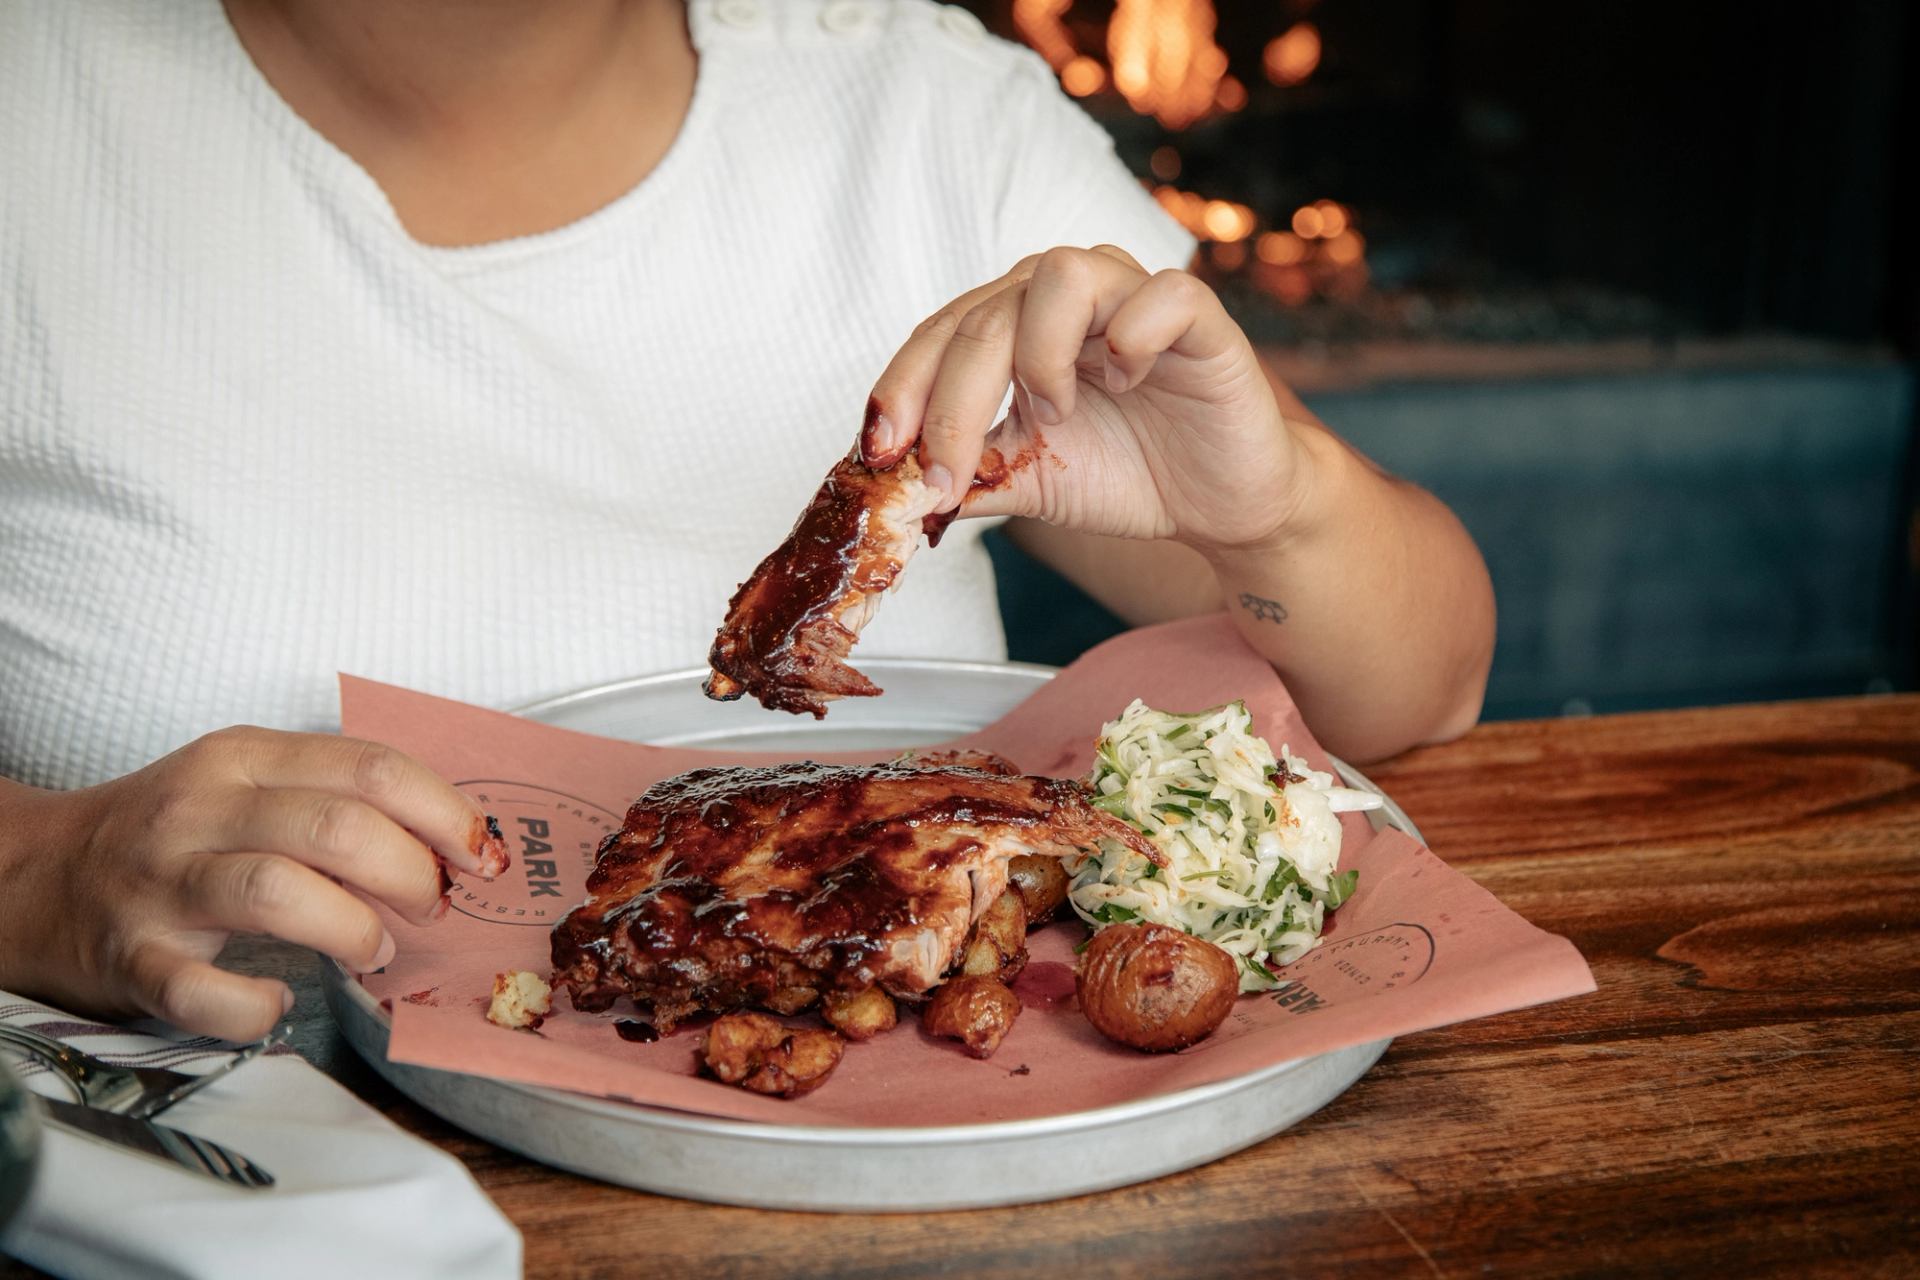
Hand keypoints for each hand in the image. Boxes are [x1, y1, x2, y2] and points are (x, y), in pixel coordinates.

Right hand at [0, 728, 506, 1040]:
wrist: (36, 878)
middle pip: (339, 826)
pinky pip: (202, 990)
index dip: (446, 815)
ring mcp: (163, 884)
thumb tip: (453, 843)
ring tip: (374, 952)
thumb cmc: (174, 835)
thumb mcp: (248, 784)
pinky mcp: (133, 959)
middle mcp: (202, 811)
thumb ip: (339, 798)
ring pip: (280, 891)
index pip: (373, 767)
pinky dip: (254, 1006)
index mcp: (245, 758)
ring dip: (354, 930)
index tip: (480, 858)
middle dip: (413, 875)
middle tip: (431, 908)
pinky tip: (276, 1002)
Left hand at [862, 246, 1310, 552]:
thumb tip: (892, 498)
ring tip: (1057, 414)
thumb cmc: (1128, 474)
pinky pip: (1158, 294)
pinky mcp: (1198, 315)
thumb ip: (967, 477)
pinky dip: (1130, 339)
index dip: (902, 389)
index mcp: (1018, 323)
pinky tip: (1128, 382)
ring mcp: (1132, 296)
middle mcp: (1068, 296)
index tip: (878, 455)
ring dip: (1039, 354)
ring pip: (1061, 274)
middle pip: (985, 316)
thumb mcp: (1029, 482)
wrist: (1222, 503)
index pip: (941, 334)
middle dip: (950, 403)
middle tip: (943, 476)